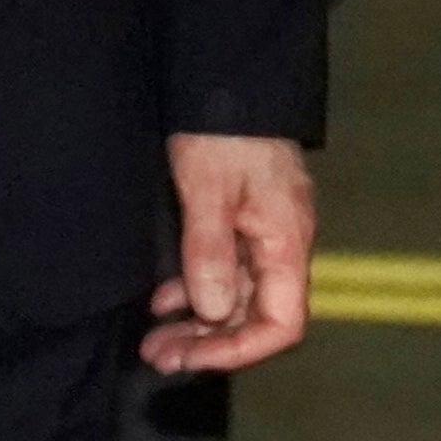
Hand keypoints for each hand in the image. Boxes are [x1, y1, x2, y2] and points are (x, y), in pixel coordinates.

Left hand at [146, 134, 316, 375]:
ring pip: (238, 298)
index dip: (239, 351)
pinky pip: (227, 273)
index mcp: (286, 243)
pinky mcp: (245, 222)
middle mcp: (282, 246)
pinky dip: (197, 292)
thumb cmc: (223, 133)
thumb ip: (210, 253)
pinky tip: (164, 300)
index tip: (191, 358)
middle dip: (210, 344)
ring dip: (199, 325)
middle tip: (157, 356)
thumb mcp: (208, 191)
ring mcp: (265, 235)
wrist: (230, 82)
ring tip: (154, 339)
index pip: (282, 323)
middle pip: (257, 316)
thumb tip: (211, 313)